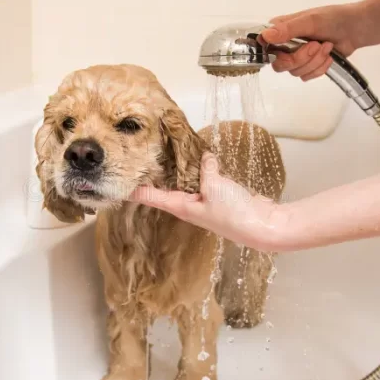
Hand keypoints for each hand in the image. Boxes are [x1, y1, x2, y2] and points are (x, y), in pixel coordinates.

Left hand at [128, 152, 289, 251]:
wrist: (262, 226)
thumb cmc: (233, 212)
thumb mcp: (215, 186)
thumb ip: (206, 170)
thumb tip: (205, 157)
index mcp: (182, 206)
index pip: (151, 197)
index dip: (135, 191)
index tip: (118, 185)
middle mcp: (190, 206)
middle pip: (167, 189)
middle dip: (155, 176)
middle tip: (141, 159)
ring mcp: (206, 202)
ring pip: (188, 183)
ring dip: (181, 171)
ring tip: (168, 153)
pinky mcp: (222, 198)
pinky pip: (206, 181)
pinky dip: (203, 171)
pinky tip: (204, 159)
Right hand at [259, 3, 362, 80]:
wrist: (354, 29)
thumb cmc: (333, 19)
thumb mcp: (310, 21)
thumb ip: (287, 30)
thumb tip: (265, 36)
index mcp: (279, 31)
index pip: (264, 47)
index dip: (273, 53)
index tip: (288, 51)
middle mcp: (284, 45)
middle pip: (280, 65)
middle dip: (301, 58)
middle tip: (315, 46)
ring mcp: (295, 57)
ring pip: (295, 72)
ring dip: (314, 61)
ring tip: (326, 46)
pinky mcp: (307, 67)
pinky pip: (306, 77)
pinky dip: (320, 68)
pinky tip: (328, 56)